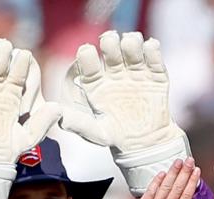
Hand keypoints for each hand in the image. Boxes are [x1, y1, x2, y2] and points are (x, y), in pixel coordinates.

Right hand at [0, 39, 58, 164]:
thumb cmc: (11, 147)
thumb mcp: (30, 136)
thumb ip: (43, 122)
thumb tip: (57, 108)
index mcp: (18, 90)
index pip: (23, 65)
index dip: (22, 59)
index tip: (22, 60)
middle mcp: (2, 85)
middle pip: (3, 55)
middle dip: (3, 50)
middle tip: (3, 52)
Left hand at [60, 31, 189, 196]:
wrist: (144, 142)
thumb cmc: (114, 135)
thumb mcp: (96, 132)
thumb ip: (78, 123)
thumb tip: (58, 116)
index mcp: (95, 82)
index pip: (87, 62)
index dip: (86, 54)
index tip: (86, 51)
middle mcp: (113, 72)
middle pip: (110, 48)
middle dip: (109, 41)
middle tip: (109, 41)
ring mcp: (135, 71)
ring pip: (131, 47)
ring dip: (130, 41)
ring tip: (130, 43)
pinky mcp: (155, 74)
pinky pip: (153, 57)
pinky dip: (152, 49)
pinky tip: (149, 46)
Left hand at [118, 158, 199, 198]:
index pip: (187, 195)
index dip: (192, 181)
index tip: (196, 172)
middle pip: (178, 187)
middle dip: (185, 172)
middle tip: (189, 160)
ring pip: (166, 186)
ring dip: (173, 172)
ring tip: (178, 162)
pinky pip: (151, 190)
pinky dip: (157, 181)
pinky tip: (162, 173)